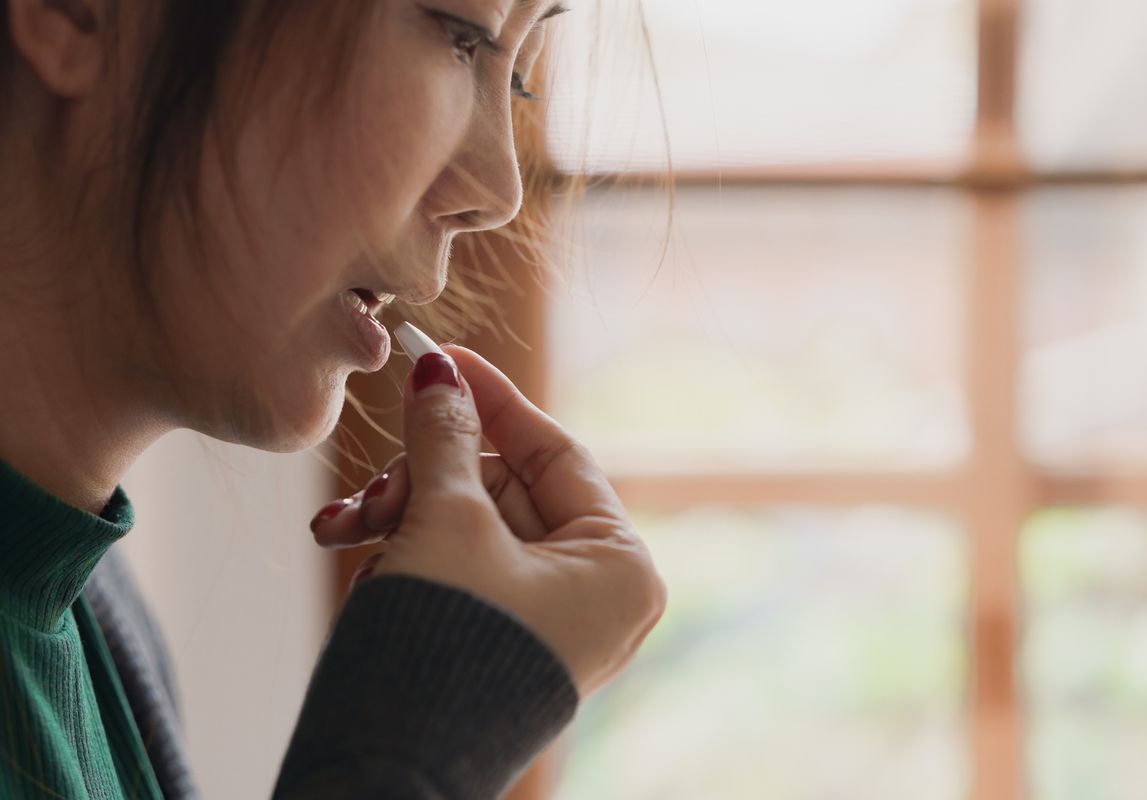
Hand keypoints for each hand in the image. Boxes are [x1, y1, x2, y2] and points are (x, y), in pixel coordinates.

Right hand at [310, 345, 666, 699]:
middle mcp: (598, 595)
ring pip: (471, 526)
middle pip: (504, 490)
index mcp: (620, 565)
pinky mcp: (504, 641)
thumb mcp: (445, 521)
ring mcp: (551, 622)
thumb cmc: (442, 645)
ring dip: (402, 515)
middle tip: (373, 481)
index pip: (555, 453)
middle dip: (425, 477)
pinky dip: (409, 553)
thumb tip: (439, 370)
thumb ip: (446, 436)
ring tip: (343, 528)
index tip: (443, 357)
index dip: (492, 401)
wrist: (390, 767)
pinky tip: (356, 552)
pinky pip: (460, 568)